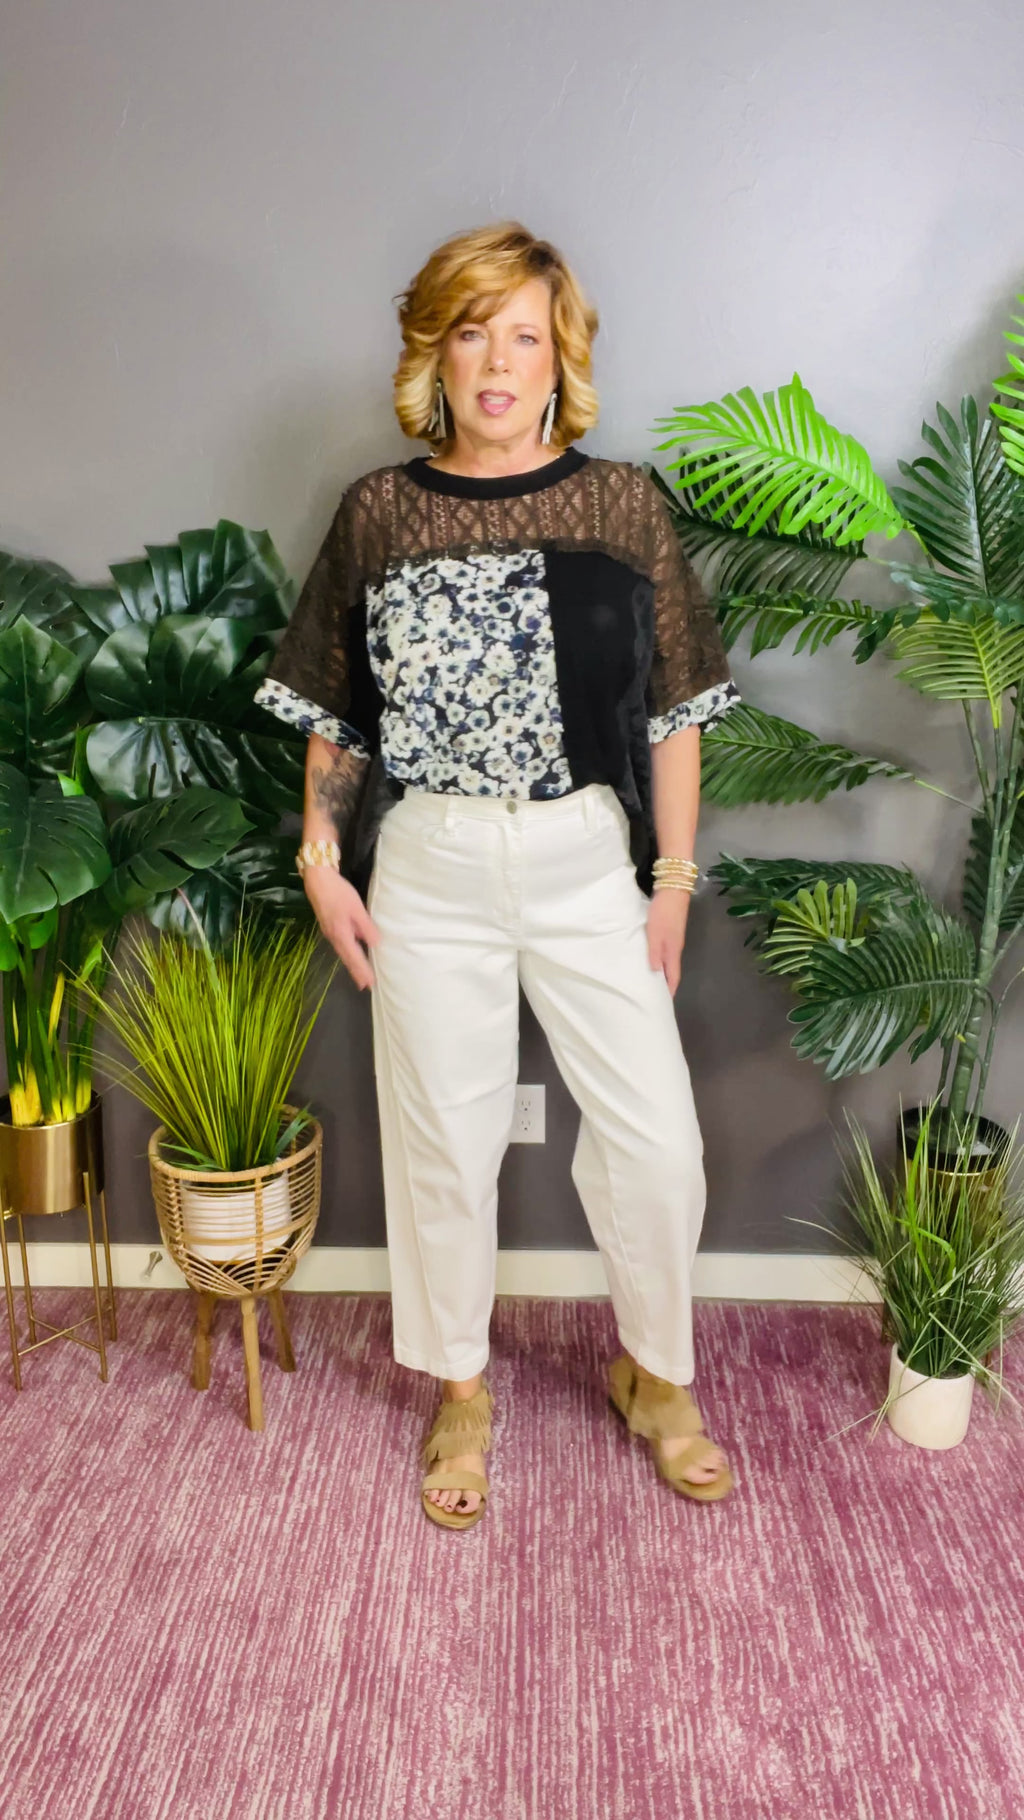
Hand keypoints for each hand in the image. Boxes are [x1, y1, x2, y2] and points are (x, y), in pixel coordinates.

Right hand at [304, 867, 379, 990]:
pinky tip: (352, 952)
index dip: (362, 970)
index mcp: (341, 934)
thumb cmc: (338, 893)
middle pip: (347, 958)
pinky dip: (348, 953)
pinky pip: (340, 944)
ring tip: (361, 974)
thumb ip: (366, 927)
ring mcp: (329, 931)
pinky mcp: (328, 925)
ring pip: (343, 952)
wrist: (317, 879)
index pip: (354, 957)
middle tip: (365, 985)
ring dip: (352, 963)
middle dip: (356, 971)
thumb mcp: (356, 909)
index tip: (370, 983)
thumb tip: (375, 944)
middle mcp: (333, 937)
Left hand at [646, 887, 690, 995]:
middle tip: (655, 995)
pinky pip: (665, 951)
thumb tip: (655, 974)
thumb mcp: (655, 934)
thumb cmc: (663, 913)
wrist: (673, 890)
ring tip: (651, 981)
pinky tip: (651, 959)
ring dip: (662, 972)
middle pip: (672, 971)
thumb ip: (655, 953)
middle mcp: (676, 948)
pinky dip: (660, 960)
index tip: (664, 1003)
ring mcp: (674, 939)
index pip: (673, 977)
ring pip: (669, 961)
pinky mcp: (670, 931)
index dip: (670, 990)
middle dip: (666, 984)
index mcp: (673, 951)